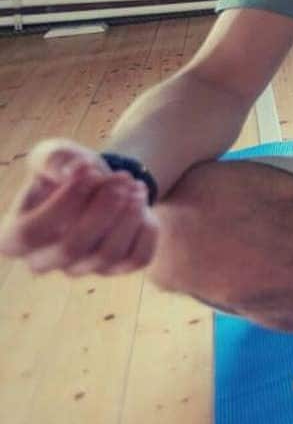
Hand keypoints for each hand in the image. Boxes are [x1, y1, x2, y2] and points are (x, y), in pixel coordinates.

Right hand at [0, 139, 158, 276]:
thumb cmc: (67, 170)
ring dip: (129, 215)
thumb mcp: (56, 155)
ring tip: (136, 186)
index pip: (32, 233)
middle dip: (103, 209)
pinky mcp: (115, 269)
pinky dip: (146, 228)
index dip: (65, 200)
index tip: (88, 169)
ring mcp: (80, 268)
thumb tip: (69, 172)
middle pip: (71, 248)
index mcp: (15, 236)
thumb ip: (54, 159)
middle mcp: (43, 261)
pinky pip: (137, 259)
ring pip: (108, 255)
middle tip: (122, 178)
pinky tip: (142, 203)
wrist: (99, 182)